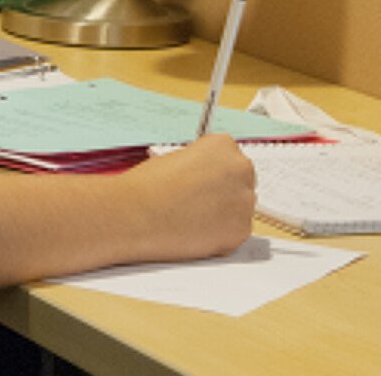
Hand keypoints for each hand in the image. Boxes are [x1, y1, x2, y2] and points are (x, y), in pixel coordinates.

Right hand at [127, 134, 255, 260]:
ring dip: (223, 213)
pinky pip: (236, 232)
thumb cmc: (147, 186)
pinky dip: (220, 235)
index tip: (201, 181)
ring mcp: (244, 200)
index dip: (212, 172)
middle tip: (197, 202)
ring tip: (191, 218)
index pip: (229, 157)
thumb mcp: (174, 158)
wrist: (136, 214)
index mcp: (222, 145)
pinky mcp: (241, 230)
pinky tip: (195, 231)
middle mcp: (240, 168)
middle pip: (241, 181)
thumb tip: (205, 179)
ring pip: (240, 208)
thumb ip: (199, 165)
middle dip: (223, 191)